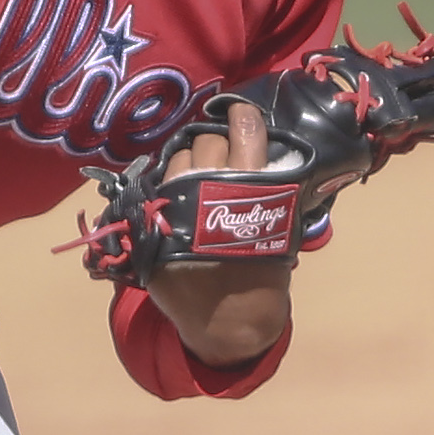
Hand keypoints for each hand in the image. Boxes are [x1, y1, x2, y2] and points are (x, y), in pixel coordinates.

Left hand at [146, 95, 295, 366]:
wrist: (230, 321)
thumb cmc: (263, 274)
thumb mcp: (279, 227)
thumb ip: (267, 188)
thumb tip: (255, 149)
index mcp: (251, 191)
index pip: (245, 131)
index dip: (243, 117)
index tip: (241, 113)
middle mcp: (210, 191)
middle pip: (207, 142)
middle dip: (217, 143)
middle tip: (223, 154)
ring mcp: (176, 207)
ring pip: (178, 158)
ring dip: (189, 160)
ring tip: (198, 174)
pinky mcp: (154, 225)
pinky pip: (156, 186)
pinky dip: (169, 184)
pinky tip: (178, 193)